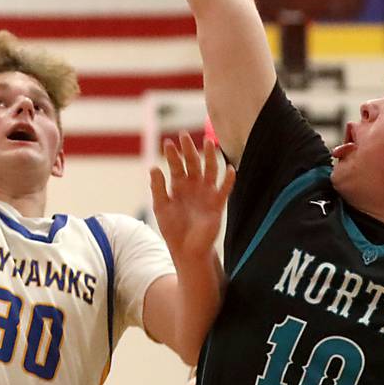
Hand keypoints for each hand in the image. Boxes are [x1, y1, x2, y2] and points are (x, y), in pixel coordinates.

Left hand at [150, 131, 233, 260]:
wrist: (186, 249)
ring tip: (209, 142)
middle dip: (189, 149)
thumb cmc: (172, 229)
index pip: (176, 166)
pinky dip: (228, 179)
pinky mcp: (217, 204)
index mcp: (178, 186)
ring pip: (210, 170)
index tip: (168, 143)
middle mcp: (193, 187)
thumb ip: (158, 188)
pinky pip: (224, 189)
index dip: (173, 155)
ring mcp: (206, 194)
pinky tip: (230, 168)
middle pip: (193, 163)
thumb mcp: (161, 207)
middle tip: (185, 135)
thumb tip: (154, 167)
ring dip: (210, 157)